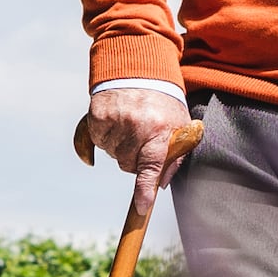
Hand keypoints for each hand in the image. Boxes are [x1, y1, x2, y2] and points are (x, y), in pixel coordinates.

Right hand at [75, 82, 196, 185]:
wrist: (140, 70)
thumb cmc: (163, 103)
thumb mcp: (179, 125)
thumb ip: (175, 156)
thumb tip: (161, 185)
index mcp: (160, 130)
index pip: (152, 166)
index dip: (146, 189)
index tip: (142, 206)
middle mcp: (137, 125)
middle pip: (128, 165)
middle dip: (134, 158)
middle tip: (142, 138)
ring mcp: (115, 120)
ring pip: (112, 154)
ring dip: (119, 147)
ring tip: (130, 125)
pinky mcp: (98, 115)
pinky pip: (98, 141)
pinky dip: (105, 137)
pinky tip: (116, 122)